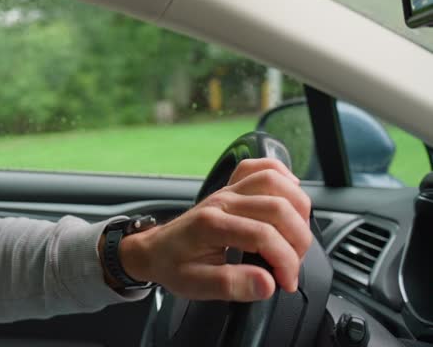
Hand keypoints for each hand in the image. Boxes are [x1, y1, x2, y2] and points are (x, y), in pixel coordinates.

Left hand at [118, 158, 312, 301]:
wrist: (154, 250)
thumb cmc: (173, 266)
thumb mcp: (196, 286)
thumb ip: (232, 285)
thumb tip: (267, 283)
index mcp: (211, 225)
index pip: (264, 235)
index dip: (285, 262)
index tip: (286, 282)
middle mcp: (222, 201)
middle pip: (278, 207)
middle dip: (298, 240)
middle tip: (292, 265)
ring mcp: (228, 191)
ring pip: (275, 181)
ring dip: (298, 209)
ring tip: (295, 238)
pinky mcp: (232, 188)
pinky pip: (260, 167)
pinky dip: (283, 176)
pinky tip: (290, 197)